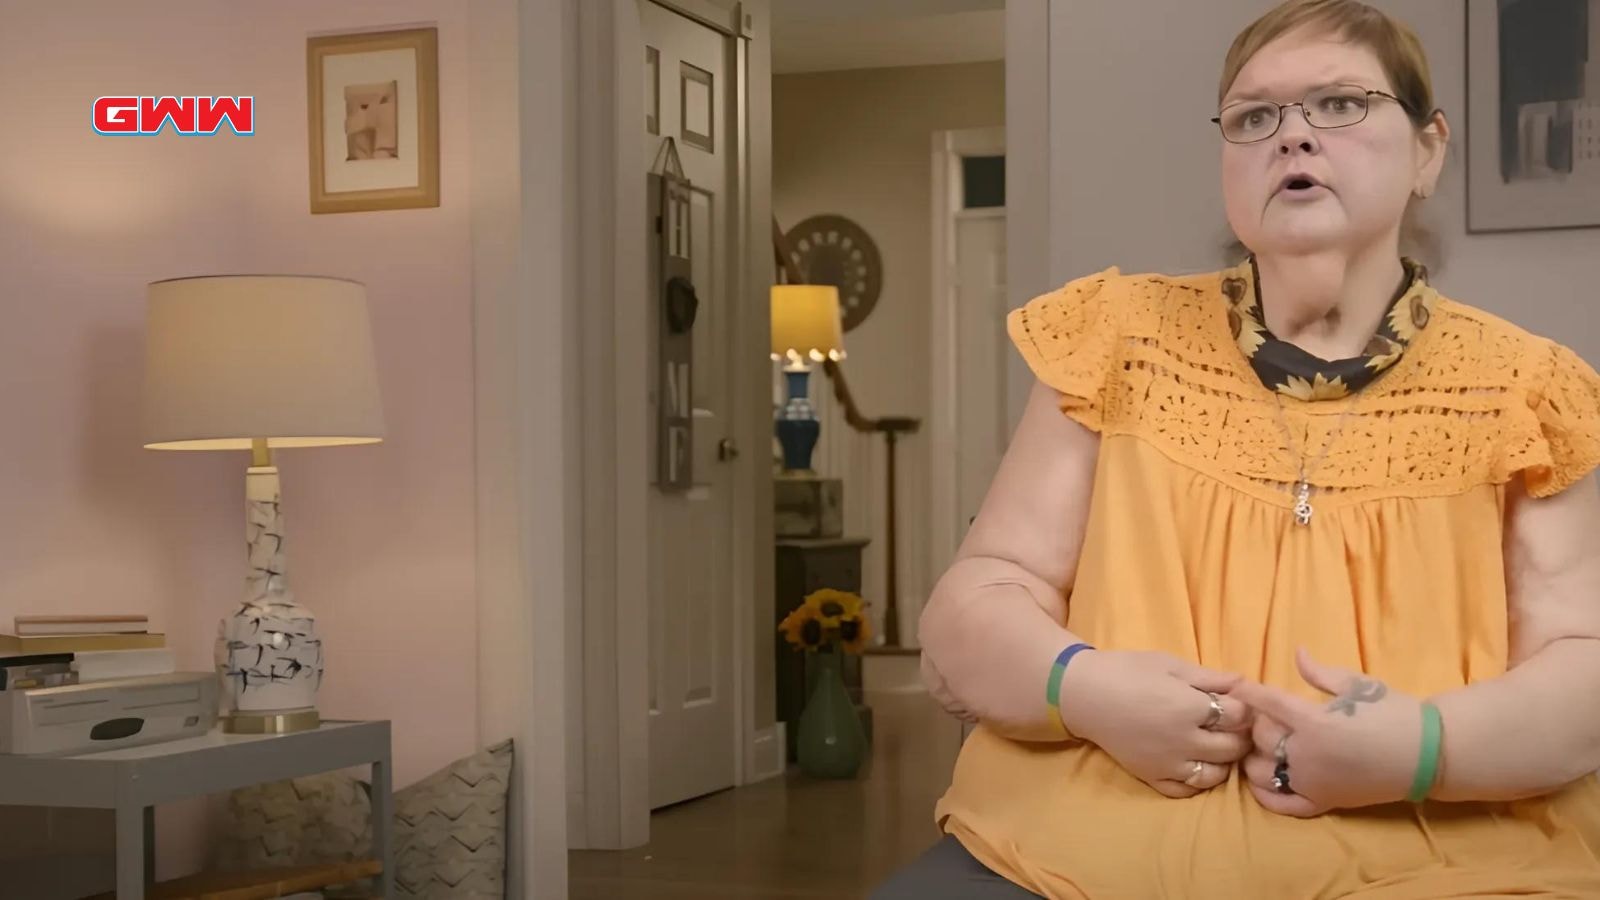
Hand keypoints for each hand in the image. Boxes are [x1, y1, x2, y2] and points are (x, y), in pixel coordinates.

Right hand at [1061, 649, 1254, 797]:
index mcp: (1189, 708)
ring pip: (1215, 775)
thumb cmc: (1127, 671)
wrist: (1084, 694)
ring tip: (1215, 744)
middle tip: (1232, 723)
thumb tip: (1246, 683)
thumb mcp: (1170, 665)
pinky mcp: (1152, 777)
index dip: (1244, 706)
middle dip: (1239, 734)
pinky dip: (1197, 781)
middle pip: (1233, 748)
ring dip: (1223, 761)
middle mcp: (1184, 741)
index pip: (1239, 716)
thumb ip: (1210, 677)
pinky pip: (1186, 790)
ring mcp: (1168, 764)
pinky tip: (1195, 763)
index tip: (1238, 701)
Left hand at [1232, 648, 1425, 816]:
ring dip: (1256, 756)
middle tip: (1262, 713)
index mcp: (1314, 722)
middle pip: (1262, 737)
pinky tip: (1259, 781)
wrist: (1428, 754)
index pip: (1267, 703)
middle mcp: (1307, 755)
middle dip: (1257, 723)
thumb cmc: (1394, 713)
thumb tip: (1296, 652)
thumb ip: (1319, 673)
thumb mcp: (1358, 684)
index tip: (1236, 686)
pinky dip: (1264, 794)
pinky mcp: (1324, 803)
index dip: (1248, 693)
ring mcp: (1313, 783)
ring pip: (1263, 771)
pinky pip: (1282, 804)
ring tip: (1264, 743)